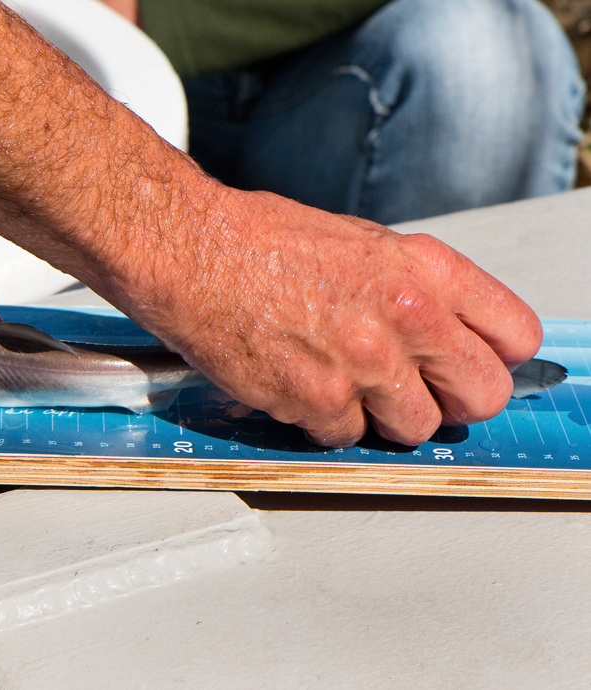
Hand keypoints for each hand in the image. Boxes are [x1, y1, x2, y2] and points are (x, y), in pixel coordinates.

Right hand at [116, 188, 540, 446]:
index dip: (494, 358)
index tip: (471, 365)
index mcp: (423, 269)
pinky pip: (346, 437)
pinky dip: (324, 422)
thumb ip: (414, 289)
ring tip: (343, 384)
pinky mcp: (316, 401)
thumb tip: (441, 332)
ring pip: (415, 428)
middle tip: (419, 392)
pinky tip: (298, 384)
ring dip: (383, 417)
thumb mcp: (360, 242)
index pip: (514, 336)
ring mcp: (363, 364)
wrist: (191, 251)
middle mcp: (405, 317)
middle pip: (482, 396)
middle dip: (452, 401)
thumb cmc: (258, 240)